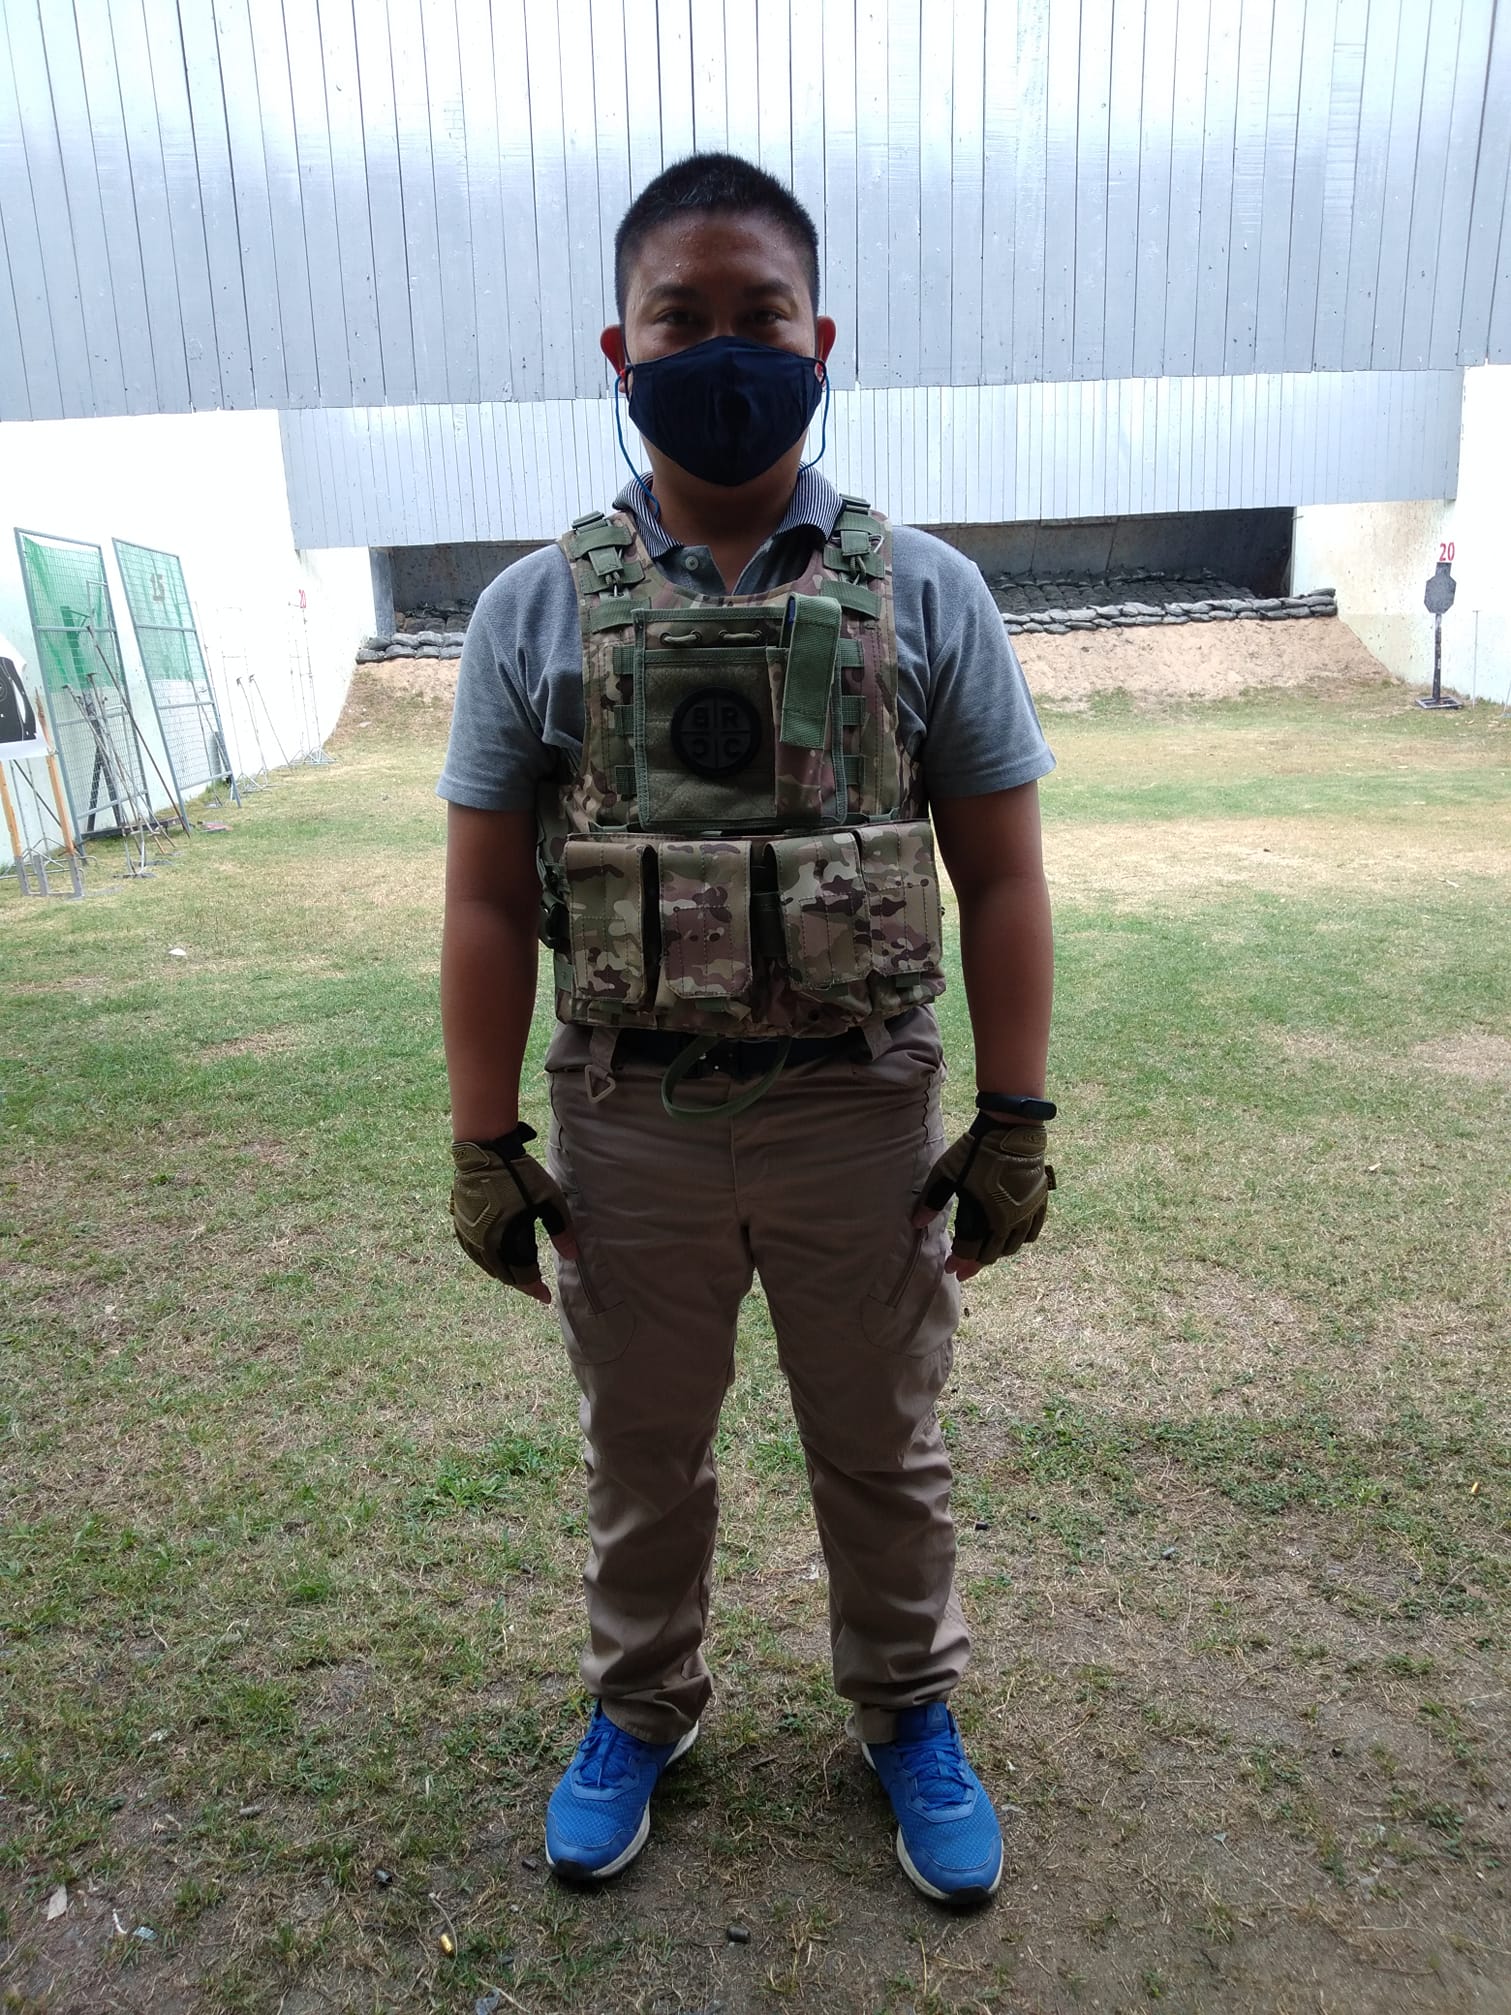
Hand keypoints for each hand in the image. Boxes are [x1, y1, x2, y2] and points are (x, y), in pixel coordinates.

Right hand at [450, 1125, 578, 1302]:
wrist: (483, 1151)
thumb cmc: (520, 1174)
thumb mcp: (549, 1200)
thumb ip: (561, 1230)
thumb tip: (572, 1257)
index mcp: (505, 1240)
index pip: (522, 1276)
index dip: (535, 1289)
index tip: (546, 1297)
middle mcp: (483, 1242)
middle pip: (503, 1274)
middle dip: (521, 1283)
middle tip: (535, 1287)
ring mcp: (468, 1233)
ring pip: (486, 1266)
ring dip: (504, 1273)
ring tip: (518, 1275)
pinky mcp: (460, 1223)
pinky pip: (473, 1253)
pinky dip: (488, 1261)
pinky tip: (496, 1257)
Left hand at [913, 1115, 1054, 1280]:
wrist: (1011, 1131)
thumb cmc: (974, 1151)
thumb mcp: (946, 1173)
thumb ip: (932, 1200)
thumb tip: (917, 1223)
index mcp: (983, 1217)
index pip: (969, 1251)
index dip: (958, 1261)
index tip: (949, 1268)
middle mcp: (1007, 1222)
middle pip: (991, 1254)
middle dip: (974, 1263)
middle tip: (963, 1266)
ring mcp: (1026, 1214)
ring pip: (1012, 1247)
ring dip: (996, 1253)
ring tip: (984, 1252)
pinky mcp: (1039, 1204)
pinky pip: (1031, 1234)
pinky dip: (1019, 1241)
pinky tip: (1010, 1238)